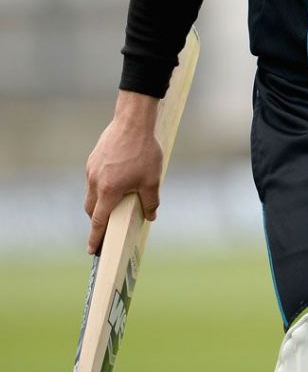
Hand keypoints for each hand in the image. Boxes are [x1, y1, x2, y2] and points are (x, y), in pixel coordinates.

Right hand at [84, 91, 161, 253]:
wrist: (132, 121)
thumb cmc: (144, 151)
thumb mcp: (152, 180)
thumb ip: (151, 201)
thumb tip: (151, 216)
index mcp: (109, 191)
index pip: (99, 221)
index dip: (95, 238)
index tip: (92, 251)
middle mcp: (96, 181)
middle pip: (92, 209)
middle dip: (97, 221)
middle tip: (107, 228)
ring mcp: (92, 169)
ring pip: (91, 193)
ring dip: (100, 202)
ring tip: (114, 204)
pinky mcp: (94, 159)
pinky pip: (94, 179)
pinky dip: (101, 186)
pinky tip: (116, 181)